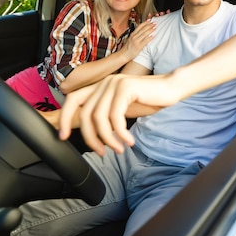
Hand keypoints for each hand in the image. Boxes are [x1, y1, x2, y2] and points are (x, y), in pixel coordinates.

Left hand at [59, 73, 176, 154]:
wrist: (171, 88)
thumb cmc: (149, 100)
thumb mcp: (122, 109)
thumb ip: (107, 115)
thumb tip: (92, 134)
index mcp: (100, 87)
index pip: (73, 99)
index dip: (64, 117)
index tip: (63, 136)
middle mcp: (104, 83)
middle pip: (86, 113)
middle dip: (90, 137)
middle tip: (100, 152)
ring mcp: (114, 83)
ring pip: (100, 117)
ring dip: (108, 139)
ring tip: (119, 149)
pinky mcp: (125, 88)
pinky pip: (116, 117)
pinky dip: (121, 133)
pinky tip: (129, 141)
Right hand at [120, 19, 154, 60]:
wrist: (123, 54)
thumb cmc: (127, 48)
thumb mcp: (130, 39)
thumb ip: (136, 35)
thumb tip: (142, 32)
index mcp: (132, 34)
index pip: (139, 26)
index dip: (145, 23)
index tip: (149, 20)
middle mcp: (134, 36)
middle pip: (143, 29)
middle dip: (149, 25)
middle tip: (154, 23)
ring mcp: (136, 41)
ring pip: (144, 34)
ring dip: (150, 30)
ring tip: (155, 28)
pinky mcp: (139, 46)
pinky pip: (145, 41)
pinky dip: (150, 38)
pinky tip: (153, 36)